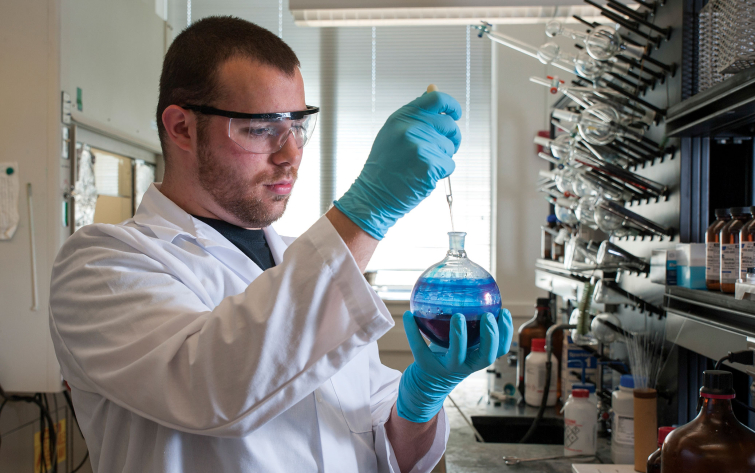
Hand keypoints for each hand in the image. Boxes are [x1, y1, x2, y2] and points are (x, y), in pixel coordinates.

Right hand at [333, 91, 461, 239]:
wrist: (374, 195)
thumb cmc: (385, 165)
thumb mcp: (393, 132)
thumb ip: (415, 113)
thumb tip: (433, 88)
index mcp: (402, 116)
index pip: (436, 99)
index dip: (451, 105)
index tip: (455, 114)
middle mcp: (410, 127)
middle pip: (449, 124)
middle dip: (451, 138)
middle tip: (441, 150)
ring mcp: (420, 146)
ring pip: (449, 147)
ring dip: (442, 158)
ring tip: (421, 166)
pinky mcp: (429, 165)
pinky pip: (449, 164)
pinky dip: (442, 173)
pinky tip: (424, 176)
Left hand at [396, 308, 513, 422]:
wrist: (427, 382)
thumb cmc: (448, 355)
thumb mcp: (462, 343)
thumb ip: (469, 323)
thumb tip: (473, 288)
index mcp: (477, 359)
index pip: (499, 350)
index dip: (505, 333)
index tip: (504, 311)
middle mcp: (465, 366)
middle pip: (484, 357)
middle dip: (489, 337)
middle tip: (487, 315)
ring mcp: (446, 367)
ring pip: (456, 355)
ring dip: (459, 335)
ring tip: (458, 316)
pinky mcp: (425, 365)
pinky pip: (419, 347)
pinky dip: (412, 331)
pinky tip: (408, 315)